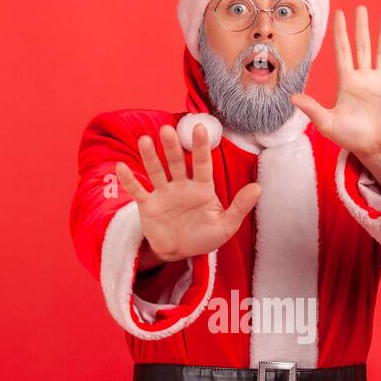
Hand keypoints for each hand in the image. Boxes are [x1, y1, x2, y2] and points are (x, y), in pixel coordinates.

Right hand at [114, 123, 261, 263]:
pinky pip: (138, 191)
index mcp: (202, 188)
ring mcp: (164, 194)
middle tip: (168, 130)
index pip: (202, 164)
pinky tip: (121, 168)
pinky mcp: (148, 206)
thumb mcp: (226, 226)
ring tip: (145, 140)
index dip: (200, 147)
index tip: (200, 128)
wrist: (181, 253)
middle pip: (176, 163)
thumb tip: (258, 188)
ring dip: (150, 157)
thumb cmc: (205, 237)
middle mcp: (181, 186)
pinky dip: (129, 181)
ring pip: (156, 171)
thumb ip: (240, 207)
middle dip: (172, 147)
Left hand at [289, 5, 380, 165]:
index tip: (339, 14)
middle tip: (360, 8)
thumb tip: (291, 97)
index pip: (343, 51)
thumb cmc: (349, 137)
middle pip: (362, 45)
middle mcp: (364, 77)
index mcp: (347, 81)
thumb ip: (312, 108)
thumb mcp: (327, 123)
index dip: (340, 32)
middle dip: (361, 27)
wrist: (373, 148)